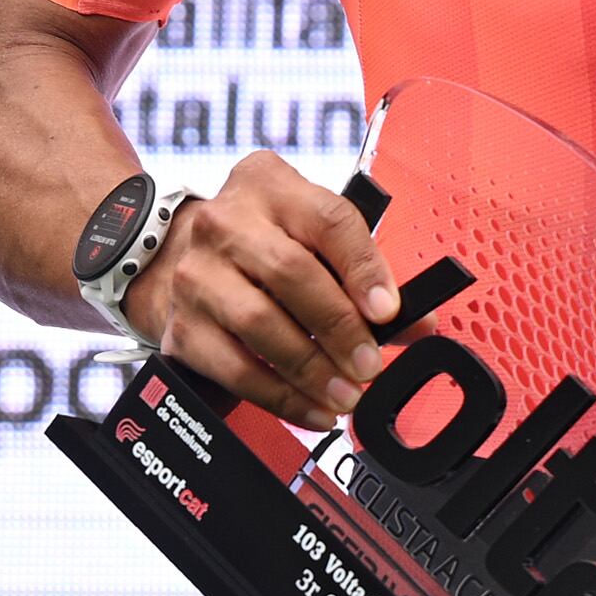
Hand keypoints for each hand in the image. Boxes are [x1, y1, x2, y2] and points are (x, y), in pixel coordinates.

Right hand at [128, 149, 400, 428]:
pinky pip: (234, 368)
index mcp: (270, 186)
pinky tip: (312, 409)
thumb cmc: (264, 245)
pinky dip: (280, 396)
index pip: (327, 220)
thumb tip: (418, 323)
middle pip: (290, 273)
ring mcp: (196, 274)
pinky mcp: (182, 327)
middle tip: (369, 364)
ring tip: (347, 394)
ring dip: (311, 369)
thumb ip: (364, 273)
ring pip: (259, 323)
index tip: (389, 312)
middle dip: (338, 326)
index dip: (363, 268)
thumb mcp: (311, 236)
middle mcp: (226, 222)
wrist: (177, 260)